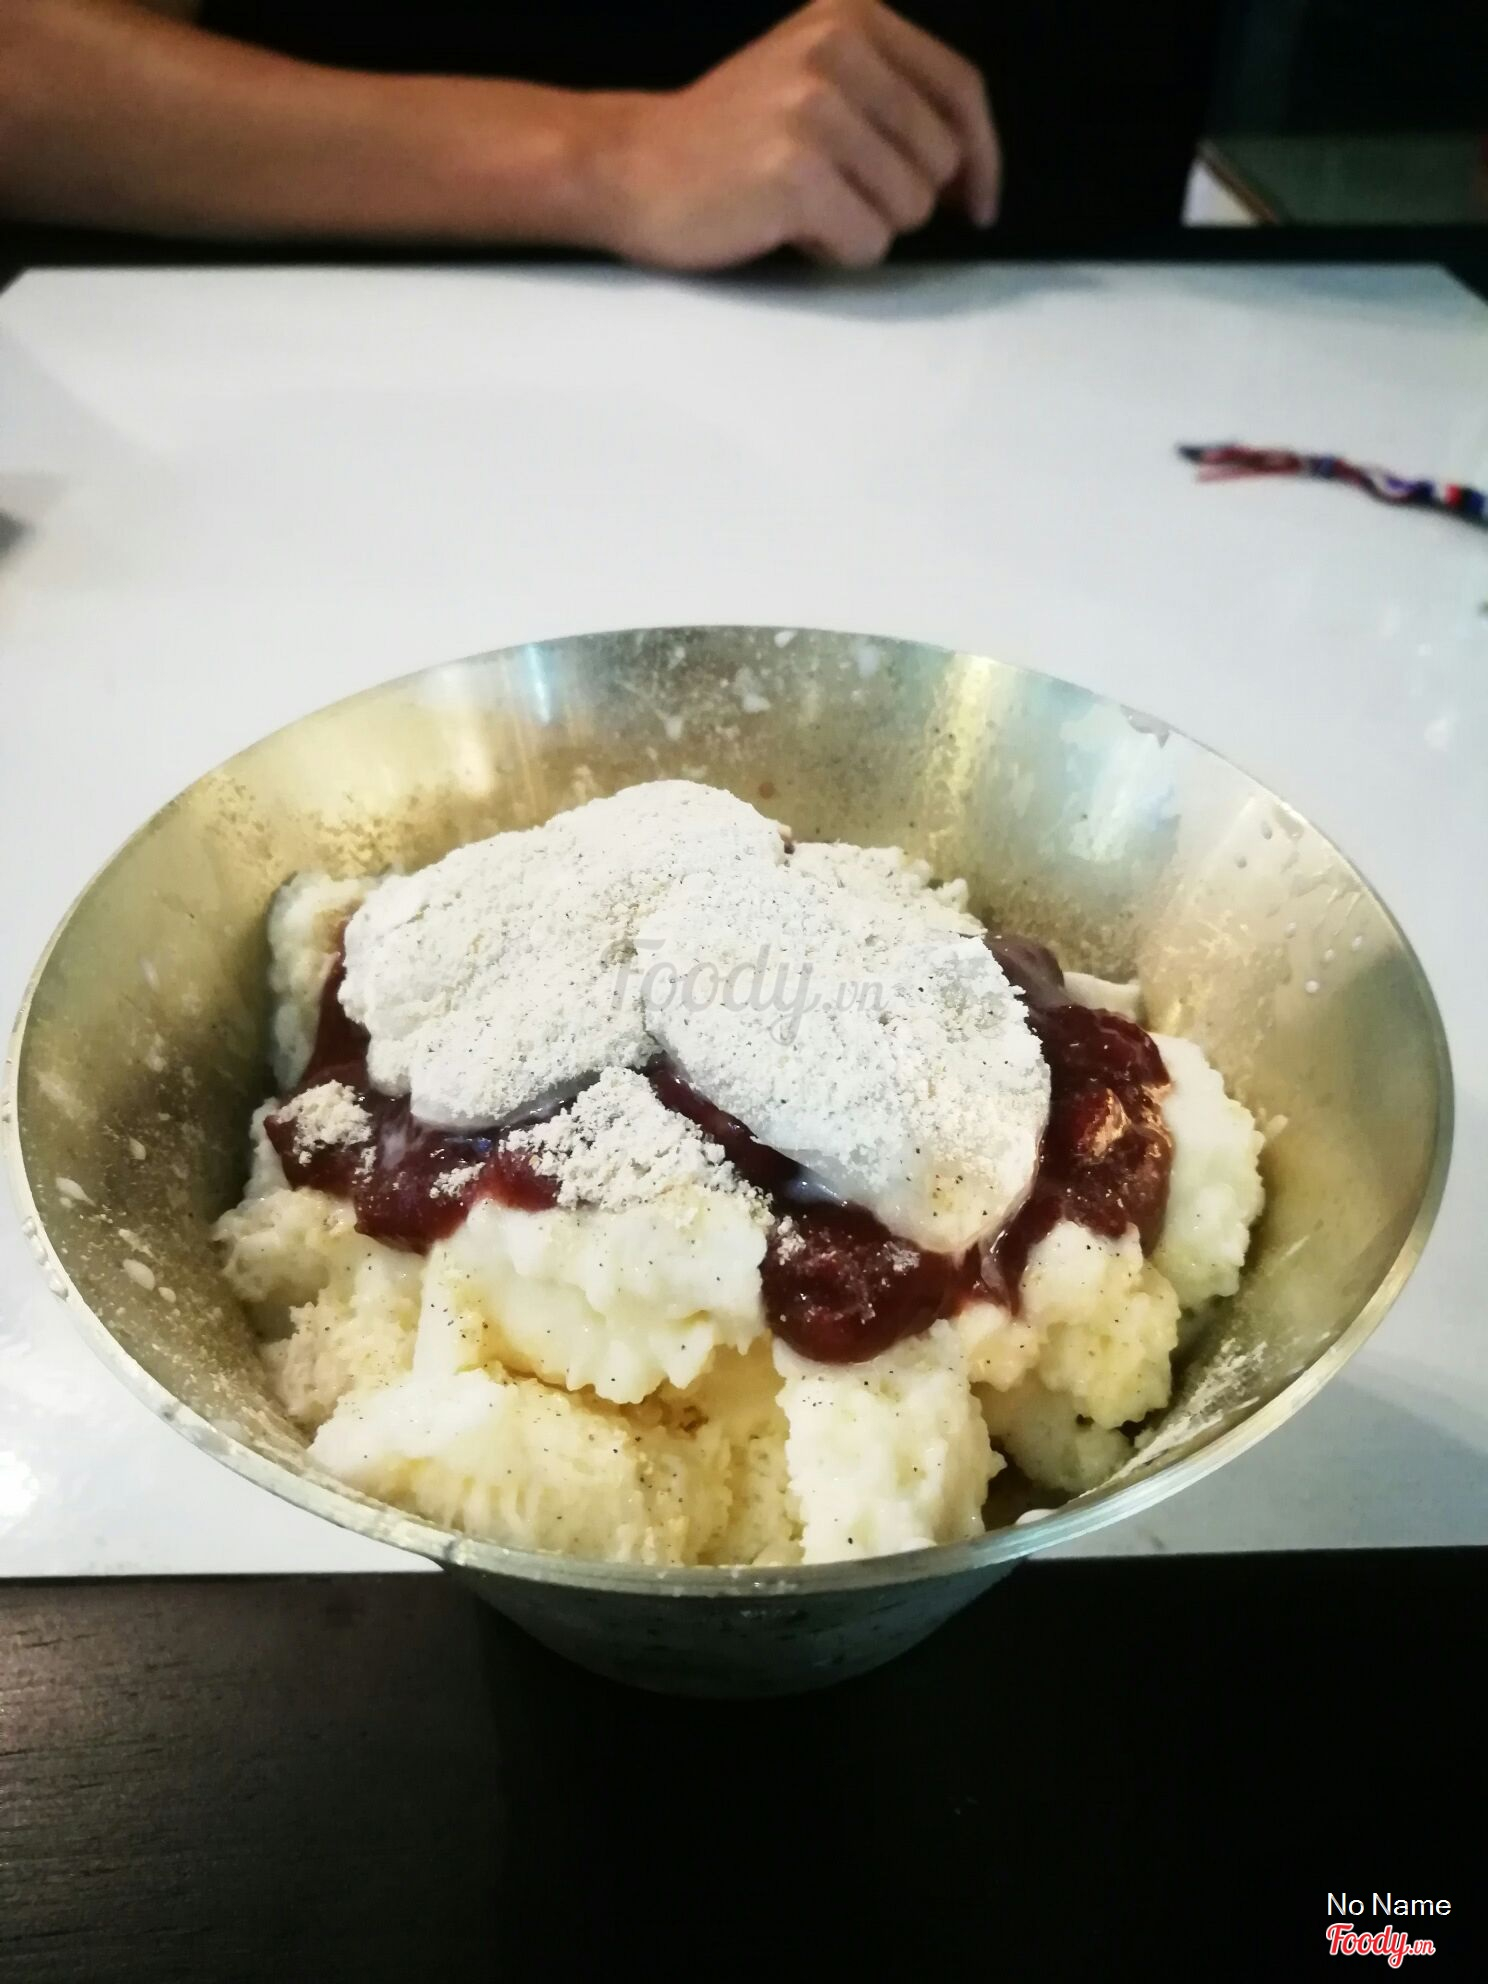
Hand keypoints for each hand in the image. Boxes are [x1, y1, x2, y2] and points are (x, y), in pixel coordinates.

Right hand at [596, 0, 1000, 270]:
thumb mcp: (818, 80)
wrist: (631, 165)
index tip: (976, 206)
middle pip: (939, 162)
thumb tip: (973, 177)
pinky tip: (788, 227)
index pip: (961, 91)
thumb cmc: (731, 140)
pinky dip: (834, 252)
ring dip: (863, 226)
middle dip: (898, 197)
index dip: (982, 159)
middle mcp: (839, 47)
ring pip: (907, 209)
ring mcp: (815, 107)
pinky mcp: (795, 170)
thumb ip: (894, 103)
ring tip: (804, 205)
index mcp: (854, 15)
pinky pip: (867, 243)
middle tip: (833, 193)